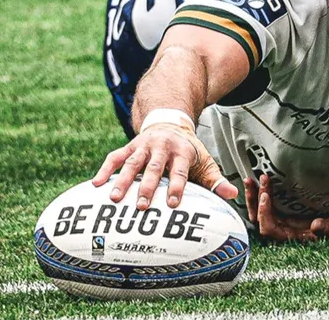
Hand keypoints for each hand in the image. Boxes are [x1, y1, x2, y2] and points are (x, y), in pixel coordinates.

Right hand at [93, 122, 237, 209]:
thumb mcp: (205, 161)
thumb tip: (232, 196)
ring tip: (115, 199)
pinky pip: (115, 157)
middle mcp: (162, 147)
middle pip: (154, 167)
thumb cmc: (189, 151)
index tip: (173, 204)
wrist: (171, 123)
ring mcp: (143, 145)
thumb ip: (215, 180)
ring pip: (132, 162)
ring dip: (123, 180)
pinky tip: (96, 185)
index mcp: (183, 152)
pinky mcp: (129, 146)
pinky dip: (105, 169)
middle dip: (148, 187)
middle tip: (142, 206)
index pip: (180, 171)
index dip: (177, 186)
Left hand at [244, 175, 328, 242]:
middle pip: (259, 219)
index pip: (268, 228)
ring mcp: (281, 221)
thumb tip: (316, 225)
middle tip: (256, 181)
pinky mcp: (283, 213)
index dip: (264, 213)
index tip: (266, 196)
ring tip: (250, 180)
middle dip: (255, 200)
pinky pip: (267, 205)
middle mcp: (281, 230)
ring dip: (254, 196)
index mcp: (289, 237)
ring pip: (259, 211)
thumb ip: (327, 230)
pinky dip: (261, 194)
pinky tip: (259, 183)